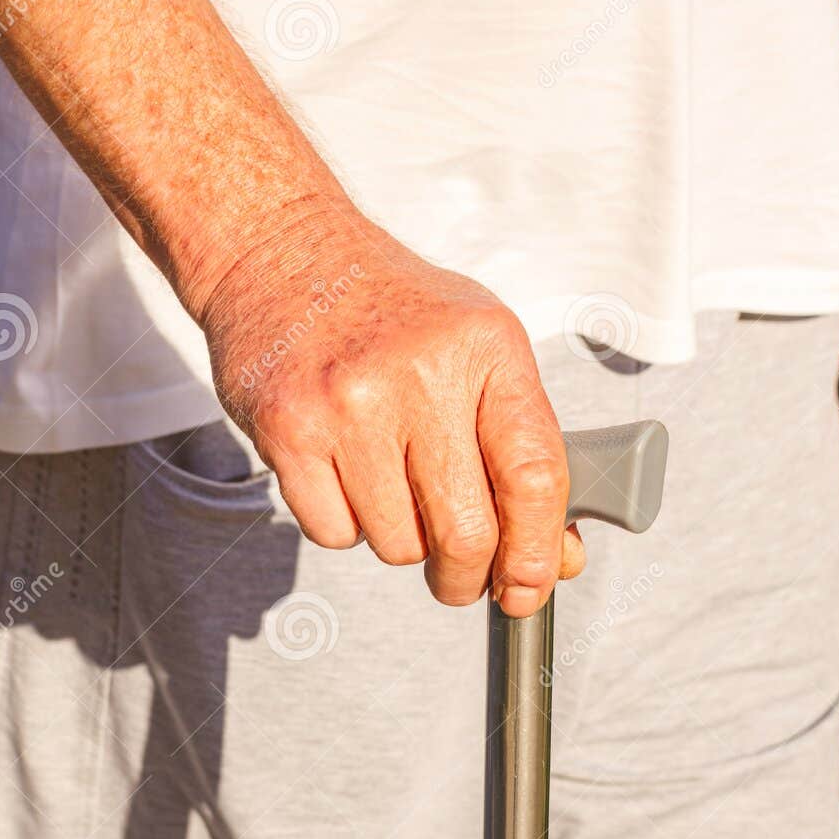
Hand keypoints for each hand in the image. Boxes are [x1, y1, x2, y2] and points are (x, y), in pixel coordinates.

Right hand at [199, 208, 583, 612]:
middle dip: (468, 576)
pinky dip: (346, 524)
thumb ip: (522, 448)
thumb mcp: (478, 349)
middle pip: (466, 531)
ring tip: (389, 481)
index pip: (535, 474)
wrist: (282, 251)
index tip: (532, 588)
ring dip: (402, 540)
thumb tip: (556, 557)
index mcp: (487, 349)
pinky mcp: (290, 430)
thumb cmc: (392, 309)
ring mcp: (350, 404)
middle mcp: (420, 374)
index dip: (540, 550)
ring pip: (398, 544)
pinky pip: (335, 534)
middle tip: (461, 577)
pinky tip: (343, 470)